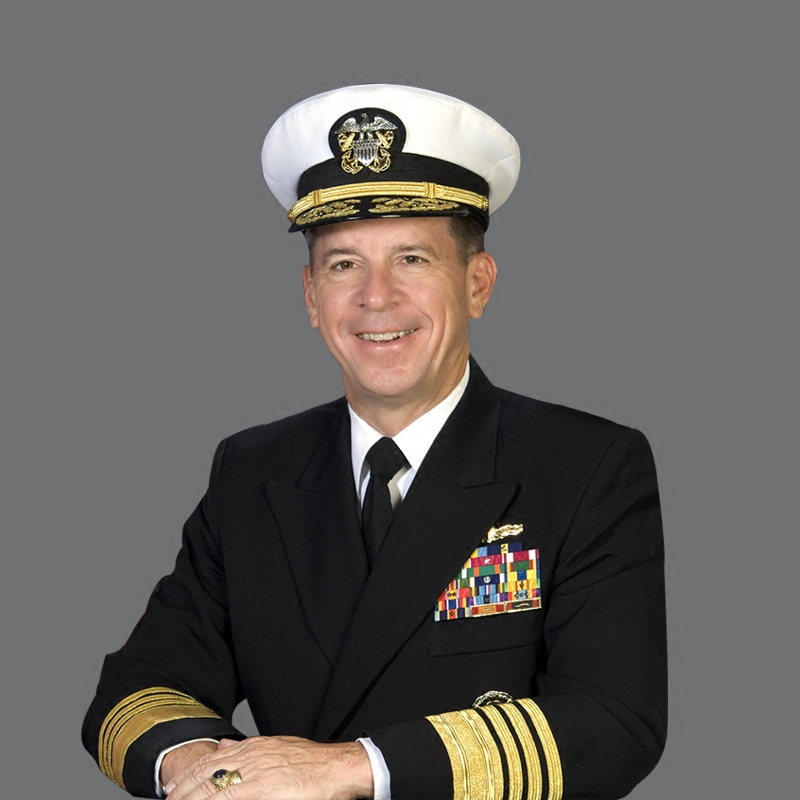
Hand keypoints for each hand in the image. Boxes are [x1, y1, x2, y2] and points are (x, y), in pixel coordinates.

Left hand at [164, 735, 373, 799]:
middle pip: (209, 774)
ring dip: (195, 799)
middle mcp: (253, 758)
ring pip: (217, 789)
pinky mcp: (268, 791)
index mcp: (254, 747)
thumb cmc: (311, 762)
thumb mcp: (276, 747)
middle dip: (184, 792)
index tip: (172, 790)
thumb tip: (223, 747)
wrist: (339, 767)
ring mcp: (260, 776)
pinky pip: (235, 798)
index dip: (188, 777)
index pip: (212, 761)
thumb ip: (248, 749)